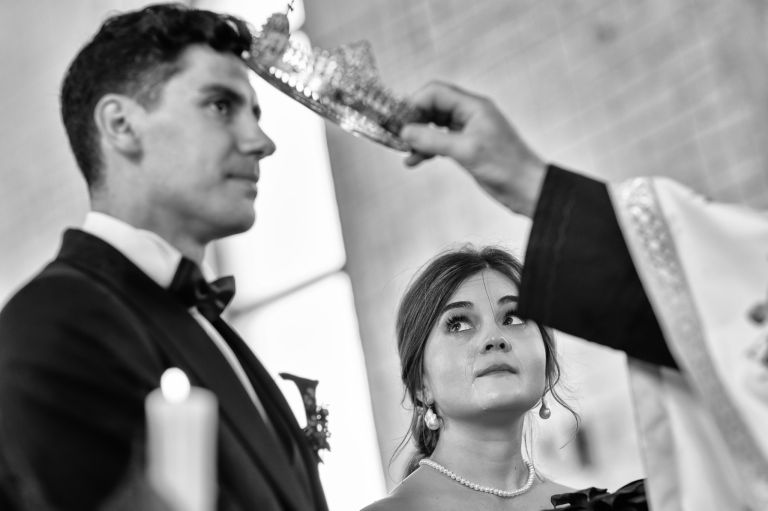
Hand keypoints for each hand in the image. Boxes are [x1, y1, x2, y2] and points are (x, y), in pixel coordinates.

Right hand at [400, 81, 545, 217]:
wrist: (528, 189)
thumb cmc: (506, 167)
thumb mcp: (465, 151)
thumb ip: (433, 140)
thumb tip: (405, 131)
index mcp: (473, 107)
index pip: (435, 92)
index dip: (414, 103)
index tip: (399, 120)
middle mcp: (470, 115)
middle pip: (433, 107)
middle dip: (414, 119)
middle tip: (397, 135)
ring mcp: (469, 131)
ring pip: (435, 126)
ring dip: (419, 136)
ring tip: (405, 150)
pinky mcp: (468, 148)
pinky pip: (441, 143)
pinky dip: (427, 150)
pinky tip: (415, 160)